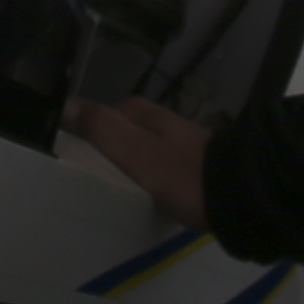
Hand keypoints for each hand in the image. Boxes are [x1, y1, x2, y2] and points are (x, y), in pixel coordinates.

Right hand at [64, 94, 211, 229]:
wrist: (237, 195)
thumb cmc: (180, 174)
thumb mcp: (135, 151)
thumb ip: (101, 127)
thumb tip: (65, 105)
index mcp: (140, 111)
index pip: (95, 118)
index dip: (80, 138)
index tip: (67, 166)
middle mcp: (156, 120)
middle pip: (115, 137)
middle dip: (101, 156)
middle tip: (86, 187)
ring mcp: (173, 143)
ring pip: (134, 154)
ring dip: (122, 170)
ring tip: (108, 196)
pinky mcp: (185, 166)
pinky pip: (151, 170)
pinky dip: (142, 181)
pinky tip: (139, 198)